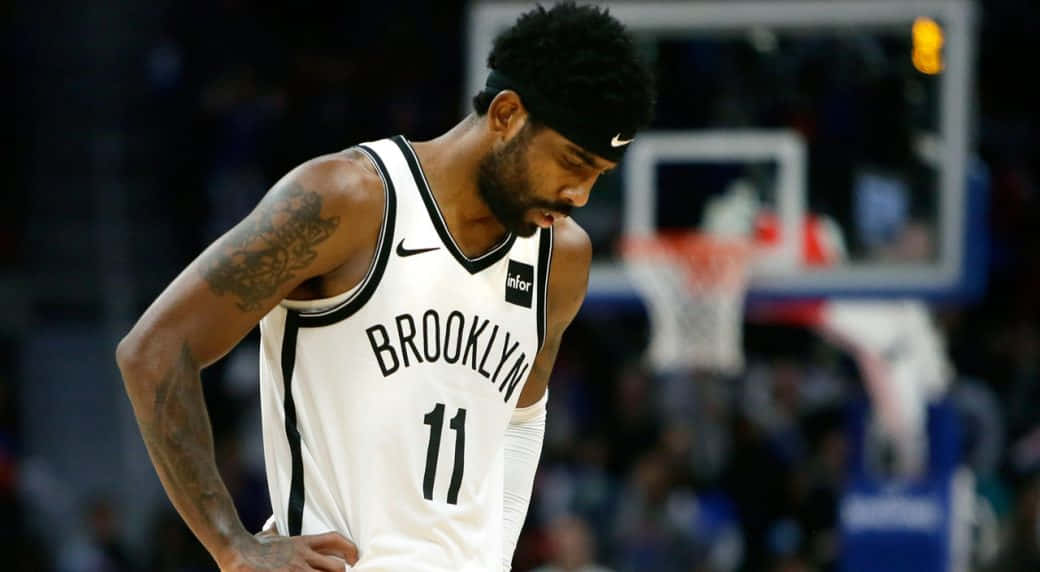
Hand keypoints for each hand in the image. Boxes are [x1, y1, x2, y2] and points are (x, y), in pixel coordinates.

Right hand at [222, 530, 358, 570]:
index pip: (334, 540)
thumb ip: (276, 530)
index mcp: (301, 543)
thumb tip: (274, 523)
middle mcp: (303, 557)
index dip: (349, 548)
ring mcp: (297, 570)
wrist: (236, 551)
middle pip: (337, 567)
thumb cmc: (250, 546)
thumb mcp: (268, 535)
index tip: (354, 557)